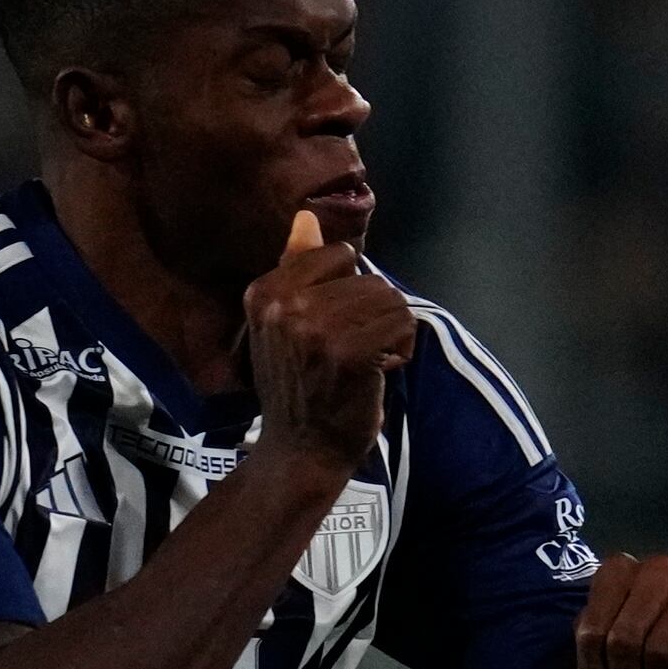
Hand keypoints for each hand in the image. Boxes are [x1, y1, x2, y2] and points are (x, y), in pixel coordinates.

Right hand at [240, 207, 415, 471]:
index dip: (350, 291)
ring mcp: (314, 327)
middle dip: (374, 314)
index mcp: (265, 291)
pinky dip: (402, 348)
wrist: (299, 451)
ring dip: (391, 331)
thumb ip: (297, 269)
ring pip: (389, 298)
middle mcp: (284, 303)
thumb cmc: (299, 388)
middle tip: (355, 352)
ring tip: (370, 361)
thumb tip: (306, 218)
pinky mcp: (347, 351)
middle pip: (368, 277)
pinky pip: (401, 323)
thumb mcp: (284, 324)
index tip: (337, 327)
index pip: (337, 255)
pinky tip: (382, 370)